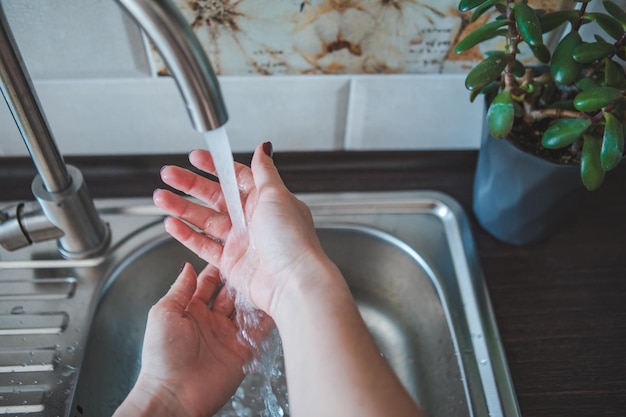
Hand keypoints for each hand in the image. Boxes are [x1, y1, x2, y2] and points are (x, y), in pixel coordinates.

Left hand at [114, 263, 251, 416]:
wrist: (174, 394)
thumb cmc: (162, 356)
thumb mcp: (164, 313)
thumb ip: (179, 289)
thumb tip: (187, 267)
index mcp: (190, 311)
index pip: (208, 284)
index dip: (219, 270)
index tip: (230, 254)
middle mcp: (211, 322)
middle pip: (230, 295)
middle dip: (240, 281)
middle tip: (253, 265)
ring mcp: (227, 336)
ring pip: (245, 310)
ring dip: (254, 297)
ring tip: (265, 280)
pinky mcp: (242, 351)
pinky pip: (257, 332)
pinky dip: (266, 320)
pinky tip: (273, 305)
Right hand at [153, 143, 334, 314]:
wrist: (291, 281)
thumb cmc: (291, 239)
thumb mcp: (277, 195)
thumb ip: (264, 171)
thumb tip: (263, 148)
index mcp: (264, 200)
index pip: (235, 177)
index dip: (214, 167)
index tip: (194, 157)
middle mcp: (252, 220)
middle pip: (214, 197)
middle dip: (190, 185)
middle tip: (169, 174)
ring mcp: (240, 241)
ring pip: (204, 220)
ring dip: (181, 208)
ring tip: (160, 197)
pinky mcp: (230, 263)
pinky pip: (203, 245)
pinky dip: (186, 235)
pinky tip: (171, 224)